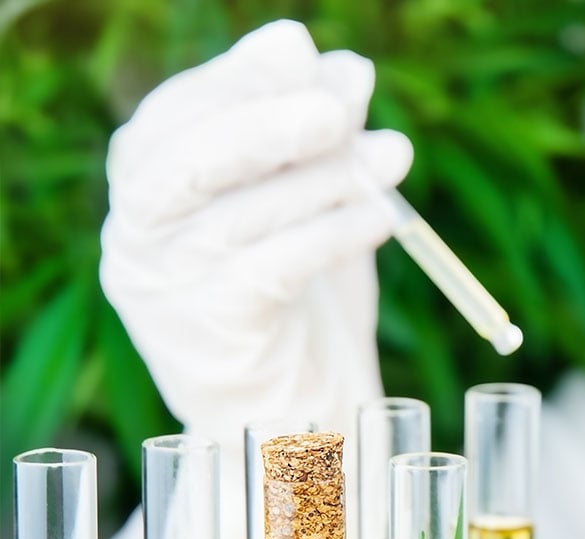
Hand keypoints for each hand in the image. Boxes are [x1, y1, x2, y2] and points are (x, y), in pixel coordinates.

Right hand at [101, 19, 409, 438]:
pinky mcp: (213, 334)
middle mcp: (141, 233)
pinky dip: (337, 233)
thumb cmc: (298, 283)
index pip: (179, 115)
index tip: (300, 48)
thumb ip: (316, 133)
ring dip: (329, 178)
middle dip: (269, 123)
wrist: (298, 395)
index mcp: (150, 181)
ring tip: (393, 156)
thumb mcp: (307, 194)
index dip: (241, 78)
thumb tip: (345, 67)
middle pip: (188, 160)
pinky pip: (277, 268)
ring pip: (243, 214)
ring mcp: (168, 288)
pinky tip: (382, 215)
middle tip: (339, 105)